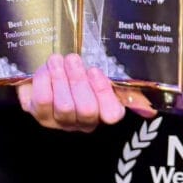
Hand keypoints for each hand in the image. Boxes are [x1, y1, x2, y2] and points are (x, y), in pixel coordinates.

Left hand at [17, 52, 151, 131]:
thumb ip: (113, 79)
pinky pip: (42, 102)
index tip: (95, 71)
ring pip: (64, 106)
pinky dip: (43, 82)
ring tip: (57, 60)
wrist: (44, 77)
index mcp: (103, 112)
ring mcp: (60, 122)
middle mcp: (84, 122)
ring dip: (60, 79)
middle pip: (86, 109)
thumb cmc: (75, 75)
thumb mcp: (95, 74)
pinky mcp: (40, 116)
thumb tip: (142, 96)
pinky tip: (45, 69)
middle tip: (72, 59)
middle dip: (78, 81)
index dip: (103, 93)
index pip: (111, 113)